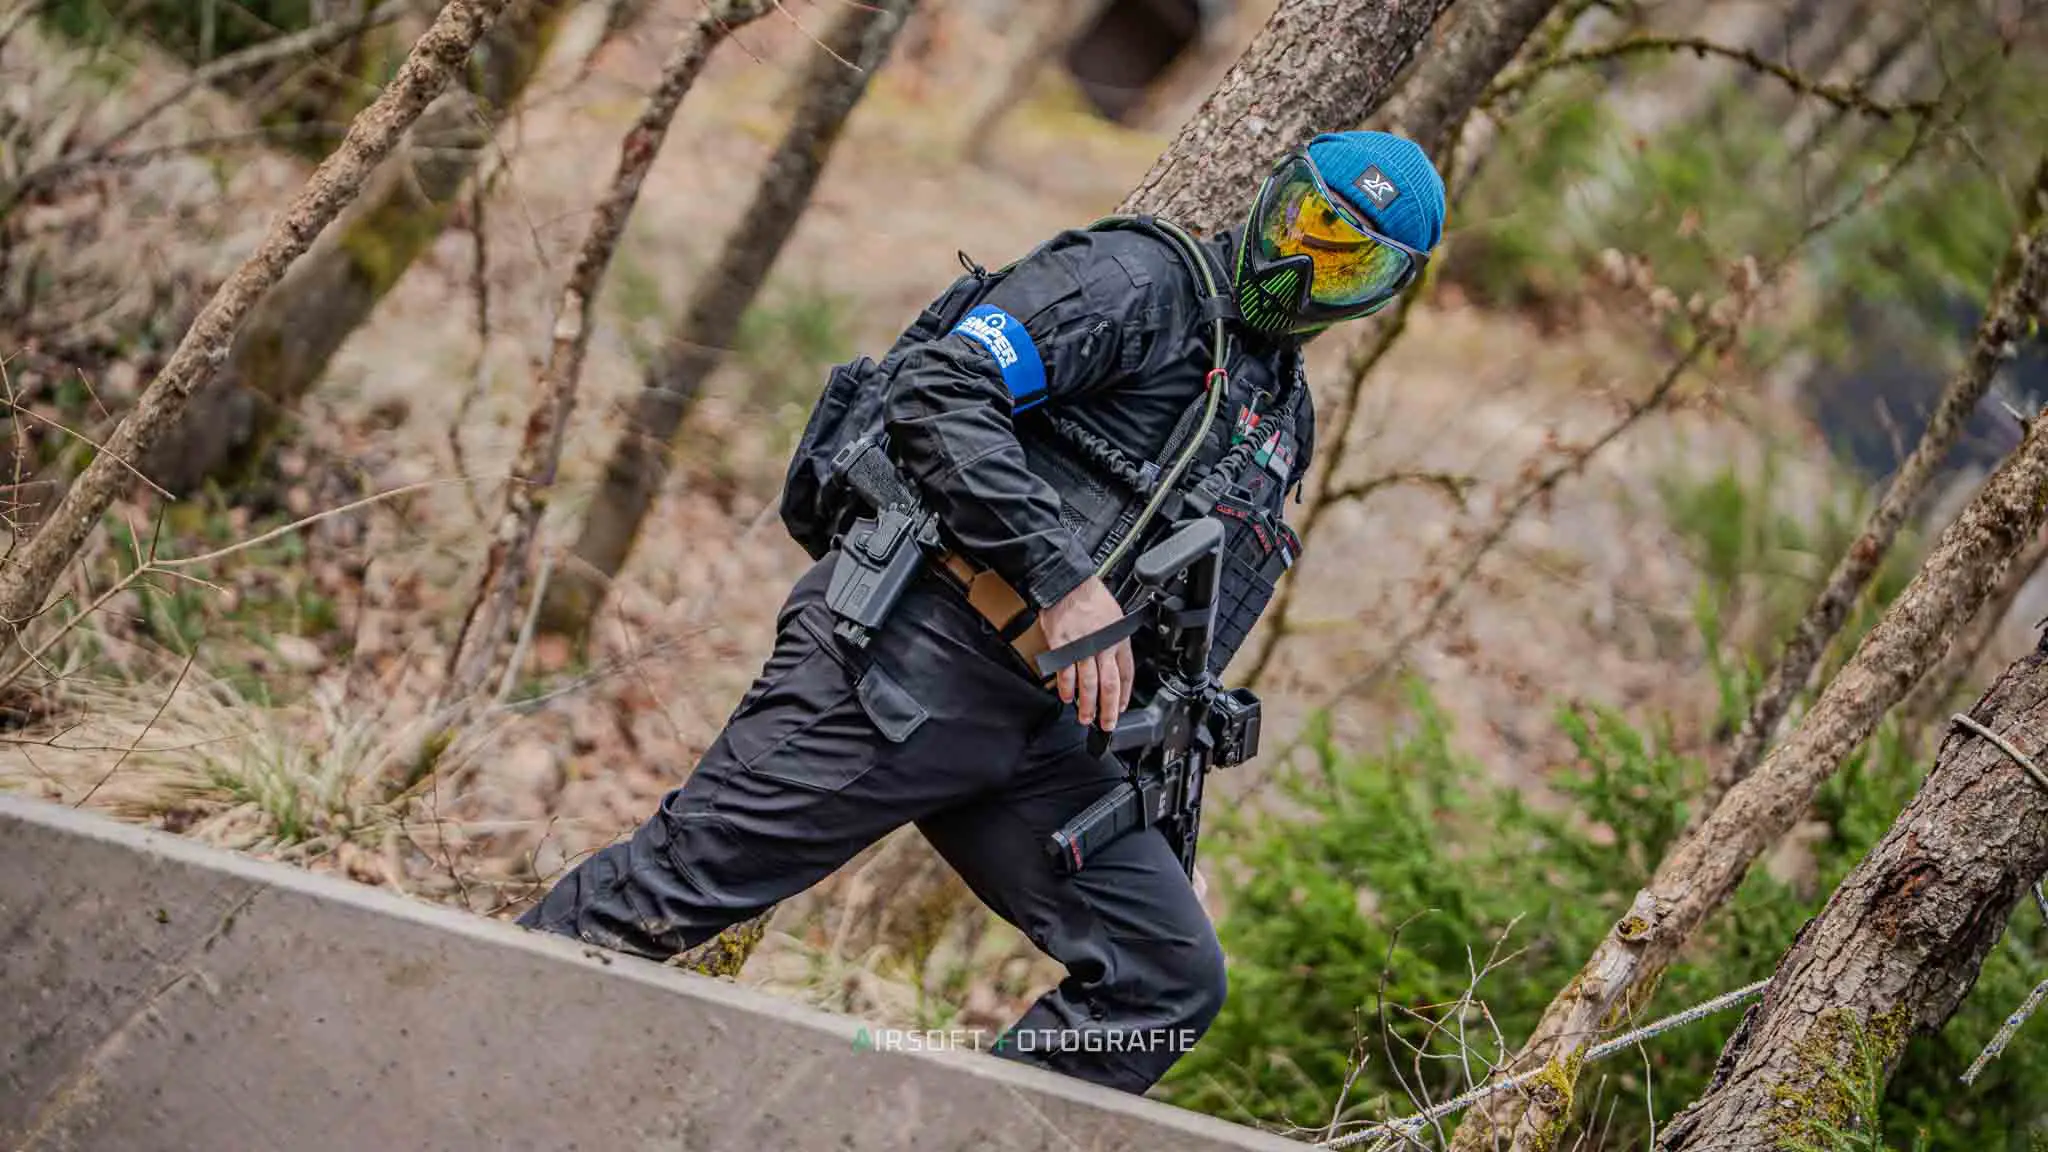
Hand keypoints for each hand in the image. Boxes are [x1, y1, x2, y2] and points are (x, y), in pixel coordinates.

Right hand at [1038, 576, 1134, 731]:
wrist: (1068, 582)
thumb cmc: (1090, 596)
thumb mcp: (1115, 616)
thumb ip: (1114, 640)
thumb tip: (1114, 662)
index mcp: (1118, 638)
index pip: (1126, 674)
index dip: (1124, 695)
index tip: (1120, 708)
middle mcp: (1102, 645)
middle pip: (1109, 685)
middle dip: (1108, 709)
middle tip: (1105, 724)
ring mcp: (1082, 646)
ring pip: (1088, 684)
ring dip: (1087, 705)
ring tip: (1085, 717)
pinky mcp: (1062, 645)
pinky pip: (1066, 672)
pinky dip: (1066, 688)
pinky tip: (1067, 697)